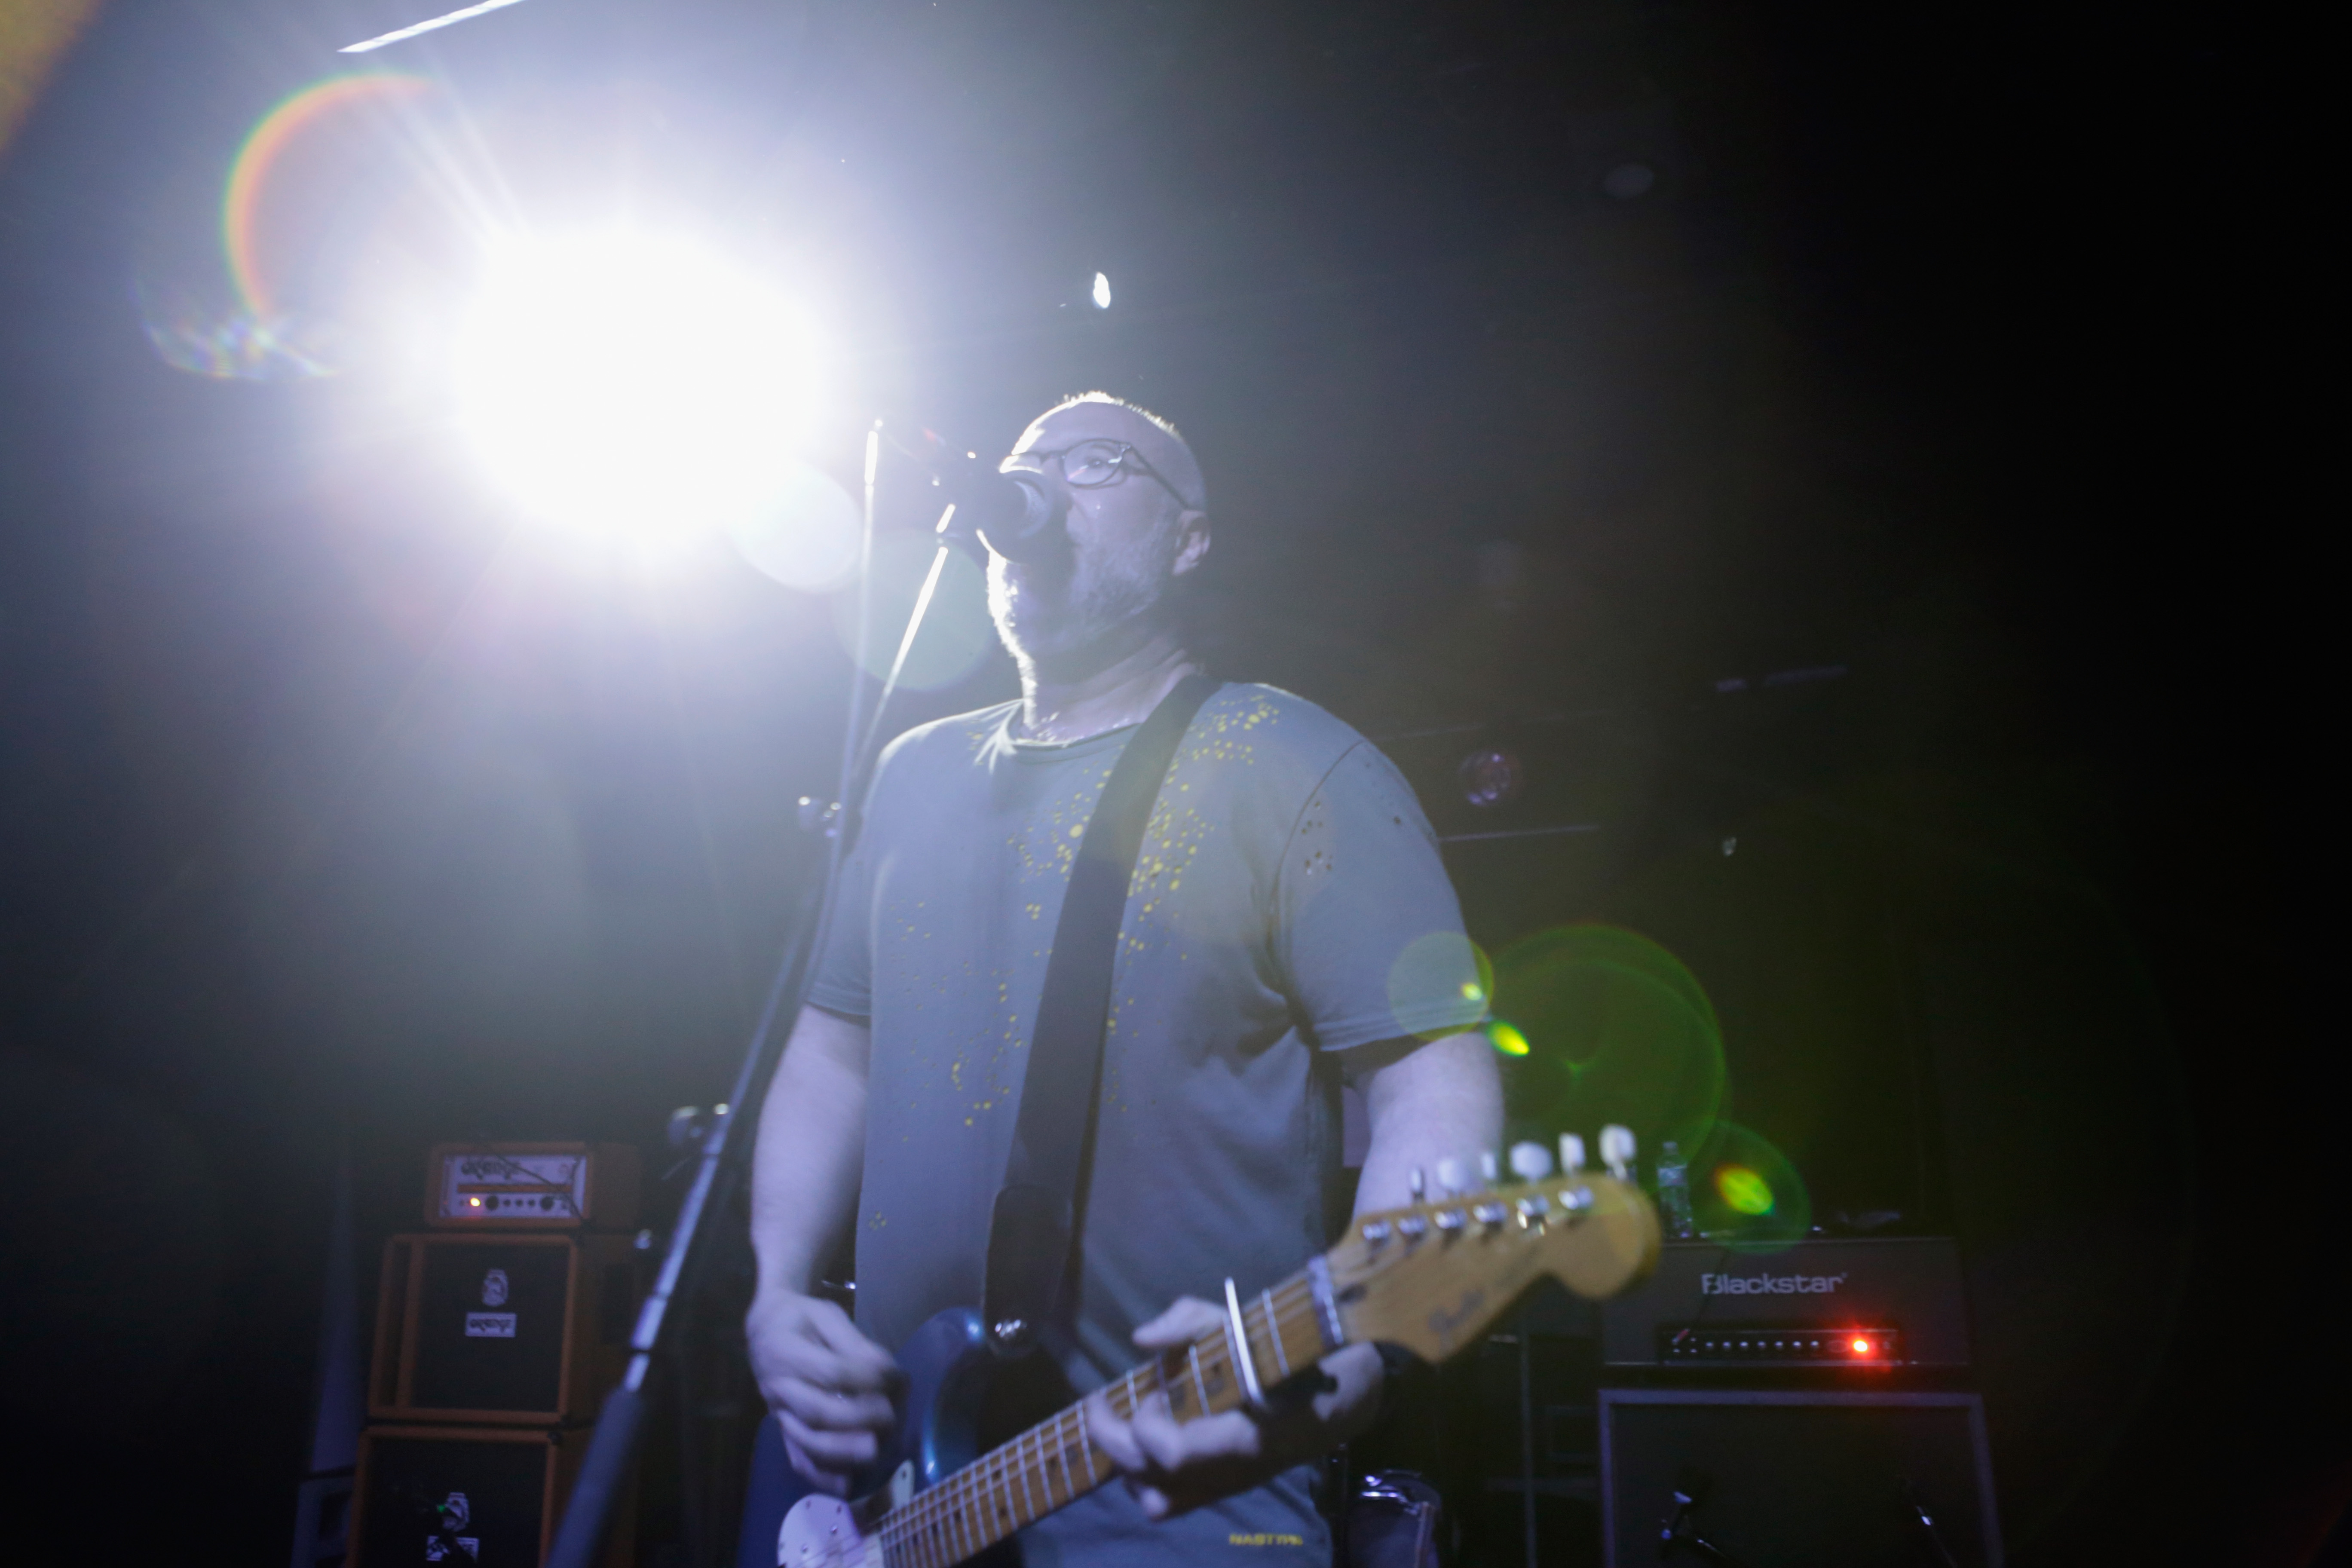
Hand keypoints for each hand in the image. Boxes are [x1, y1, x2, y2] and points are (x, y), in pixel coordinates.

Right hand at [744, 1288, 901, 1495]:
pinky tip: (849, 1484)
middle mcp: (777, 1387)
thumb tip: (885, 1372)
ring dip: (845, 1452)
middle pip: (819, 1412)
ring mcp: (778, 1414)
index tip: (898, 1379)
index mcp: (786, 1351)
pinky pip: (799, 1459)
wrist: (765, 1329)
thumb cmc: (802, 1319)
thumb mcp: (827, 1315)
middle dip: (860, 1418)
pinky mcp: (783, 1431)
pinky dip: (823, 1476)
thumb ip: (854, 1343)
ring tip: (876, 1451)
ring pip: (808, 1441)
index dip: (869, 1378)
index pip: (832, 1372)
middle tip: (891, 1416)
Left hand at [1083, 1296, 1383, 1520]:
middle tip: (1100, 1404)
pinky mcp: (1221, 1491)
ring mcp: (1224, 1488)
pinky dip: (1145, 1479)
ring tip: (1123, 1427)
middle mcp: (1228, 1475)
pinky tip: (1145, 1444)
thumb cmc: (1283, 1355)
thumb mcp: (1239, 1323)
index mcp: (1241, 1438)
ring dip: (1128, 1465)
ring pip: (1155, 1501)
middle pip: (1151, 1479)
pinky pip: (1170, 1503)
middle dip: (1112, 1440)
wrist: (1332, 1400)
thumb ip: (1188, 1322)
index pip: (1172, 1453)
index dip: (1147, 1422)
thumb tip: (1141, 1339)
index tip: (1153, 1386)